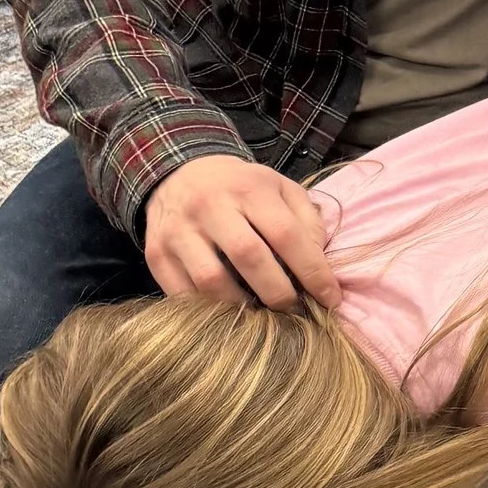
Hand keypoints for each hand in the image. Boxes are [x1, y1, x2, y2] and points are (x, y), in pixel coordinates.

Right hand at [144, 154, 339, 310]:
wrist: (178, 172)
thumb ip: (307, 221)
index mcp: (248, 188)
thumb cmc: (240, 188)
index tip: (331, 299)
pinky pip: (182, 294)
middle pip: (249, 258)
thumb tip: (321, 265)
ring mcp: (178, 230)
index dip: (313, 272)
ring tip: (261, 315)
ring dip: (243, 307)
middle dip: (279, 293)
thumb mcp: (279, 188)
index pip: (287, 235)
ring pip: (212, 281)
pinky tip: (227, 312)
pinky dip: (208, 311)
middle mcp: (210, 206)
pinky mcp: (157, 253)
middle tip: (294, 311)